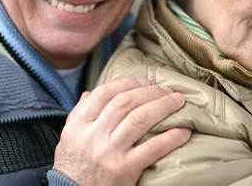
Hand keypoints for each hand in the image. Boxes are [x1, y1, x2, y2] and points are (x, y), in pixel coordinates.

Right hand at [52, 78, 191, 185]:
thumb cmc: (73, 167)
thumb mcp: (68, 138)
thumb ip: (78, 114)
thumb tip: (89, 93)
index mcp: (78, 125)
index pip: (103, 94)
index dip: (127, 83)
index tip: (144, 82)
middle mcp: (93, 136)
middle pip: (125, 102)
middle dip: (150, 92)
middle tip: (167, 90)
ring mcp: (109, 153)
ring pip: (140, 119)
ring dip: (163, 106)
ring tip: (178, 102)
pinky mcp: (124, 170)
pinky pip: (153, 148)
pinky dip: (171, 137)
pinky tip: (183, 131)